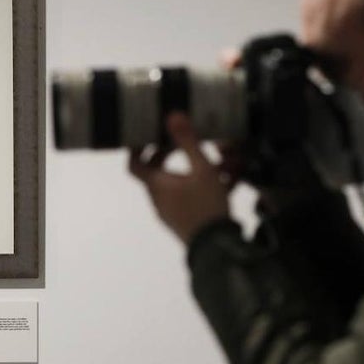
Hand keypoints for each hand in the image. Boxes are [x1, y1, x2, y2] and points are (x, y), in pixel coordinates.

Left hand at [129, 112, 231, 244]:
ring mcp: (171, 213)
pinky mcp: (185, 222)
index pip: (134, 164)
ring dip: (193, 171)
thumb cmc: (206, 206)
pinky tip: (229, 181)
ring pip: (177, 184)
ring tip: (217, 161)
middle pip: (156, 172)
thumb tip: (173, 115)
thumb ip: (188, 141)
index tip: (146, 133)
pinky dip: (202, 187)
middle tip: (182, 141)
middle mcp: (158, 199)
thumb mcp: (202, 169)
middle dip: (170, 154)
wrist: (217, 249)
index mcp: (157, 185)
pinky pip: (189, 198)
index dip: (137, 147)